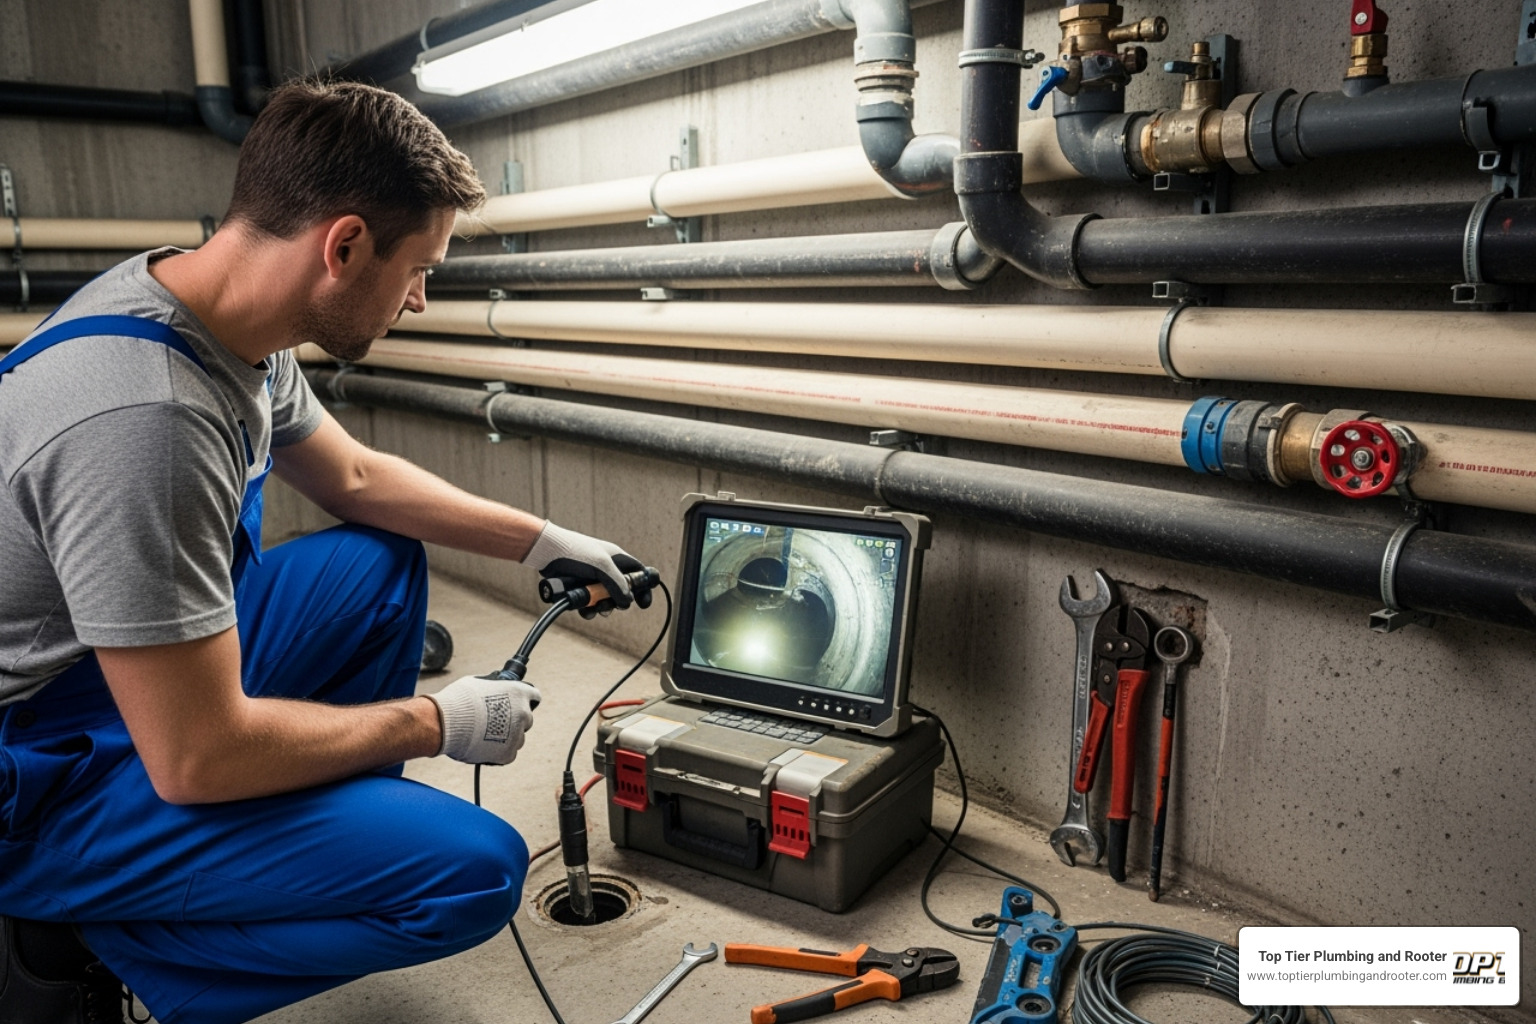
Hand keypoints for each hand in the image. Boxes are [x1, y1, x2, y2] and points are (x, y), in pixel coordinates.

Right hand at [427, 674, 540, 764]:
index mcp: (518, 693)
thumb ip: (493, 688)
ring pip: (517, 738)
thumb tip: (491, 689)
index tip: (518, 704)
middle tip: (495, 722)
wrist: (445, 723)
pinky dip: (498, 752)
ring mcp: (517, 735)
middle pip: (526, 720)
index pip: (534, 696)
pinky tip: (483, 746)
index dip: (525, 700)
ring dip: (506, 738)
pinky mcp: (508, 754)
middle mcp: (523, 714)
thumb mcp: (478, 683)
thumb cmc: (458, 701)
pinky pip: (508, 754)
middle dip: (514, 721)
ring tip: (484, 735)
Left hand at [523, 521, 643, 607]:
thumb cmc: (576, 552)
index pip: (638, 573)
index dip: (644, 587)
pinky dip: (588, 609)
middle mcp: (606, 569)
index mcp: (616, 558)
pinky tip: (584, 610)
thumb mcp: (602, 566)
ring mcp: (592, 578)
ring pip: (605, 599)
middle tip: (610, 605)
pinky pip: (589, 602)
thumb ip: (618, 584)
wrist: (547, 552)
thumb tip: (628, 601)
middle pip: (621, 591)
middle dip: (618, 602)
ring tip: (595, 608)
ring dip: (602, 607)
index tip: (644, 603)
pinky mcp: (579, 586)